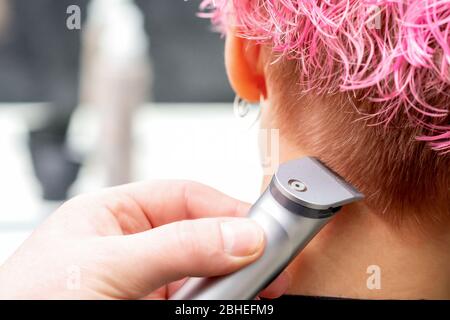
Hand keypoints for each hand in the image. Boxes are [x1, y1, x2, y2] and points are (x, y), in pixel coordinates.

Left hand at [0, 181, 289, 298]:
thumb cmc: (26, 302)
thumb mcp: (107, 266)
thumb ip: (176, 247)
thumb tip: (240, 235)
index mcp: (113, 215)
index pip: (182, 198)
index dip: (224, 207)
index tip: (257, 229)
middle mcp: (132, 247)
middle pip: (199, 235)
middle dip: (235, 247)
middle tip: (268, 264)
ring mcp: (144, 283)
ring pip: (202, 272)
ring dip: (230, 279)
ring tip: (258, 286)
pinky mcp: (151, 306)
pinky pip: (195, 299)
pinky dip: (217, 299)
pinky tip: (234, 298)